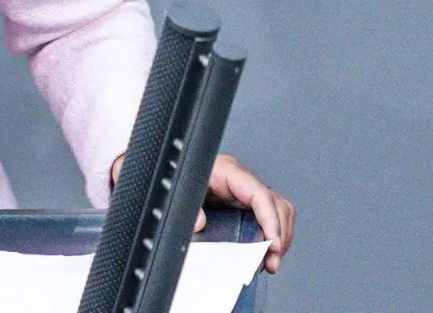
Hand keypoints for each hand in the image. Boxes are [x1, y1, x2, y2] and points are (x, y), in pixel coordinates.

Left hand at [109, 152, 295, 273]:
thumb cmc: (160, 174)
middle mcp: (237, 179)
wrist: (153, 170)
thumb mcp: (166, 187)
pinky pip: (265, 216)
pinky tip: (264, 252)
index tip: (272, 243)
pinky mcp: (238, 202)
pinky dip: (270, 234)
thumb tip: (198, 224)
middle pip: (274, 203)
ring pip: (275, 210)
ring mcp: (240, 190)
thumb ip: (182, 205)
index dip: (270, 219)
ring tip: (270, 261)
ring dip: (279, 236)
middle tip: (271, 261)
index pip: (258, 193)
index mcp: (224, 171)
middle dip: (279, 234)